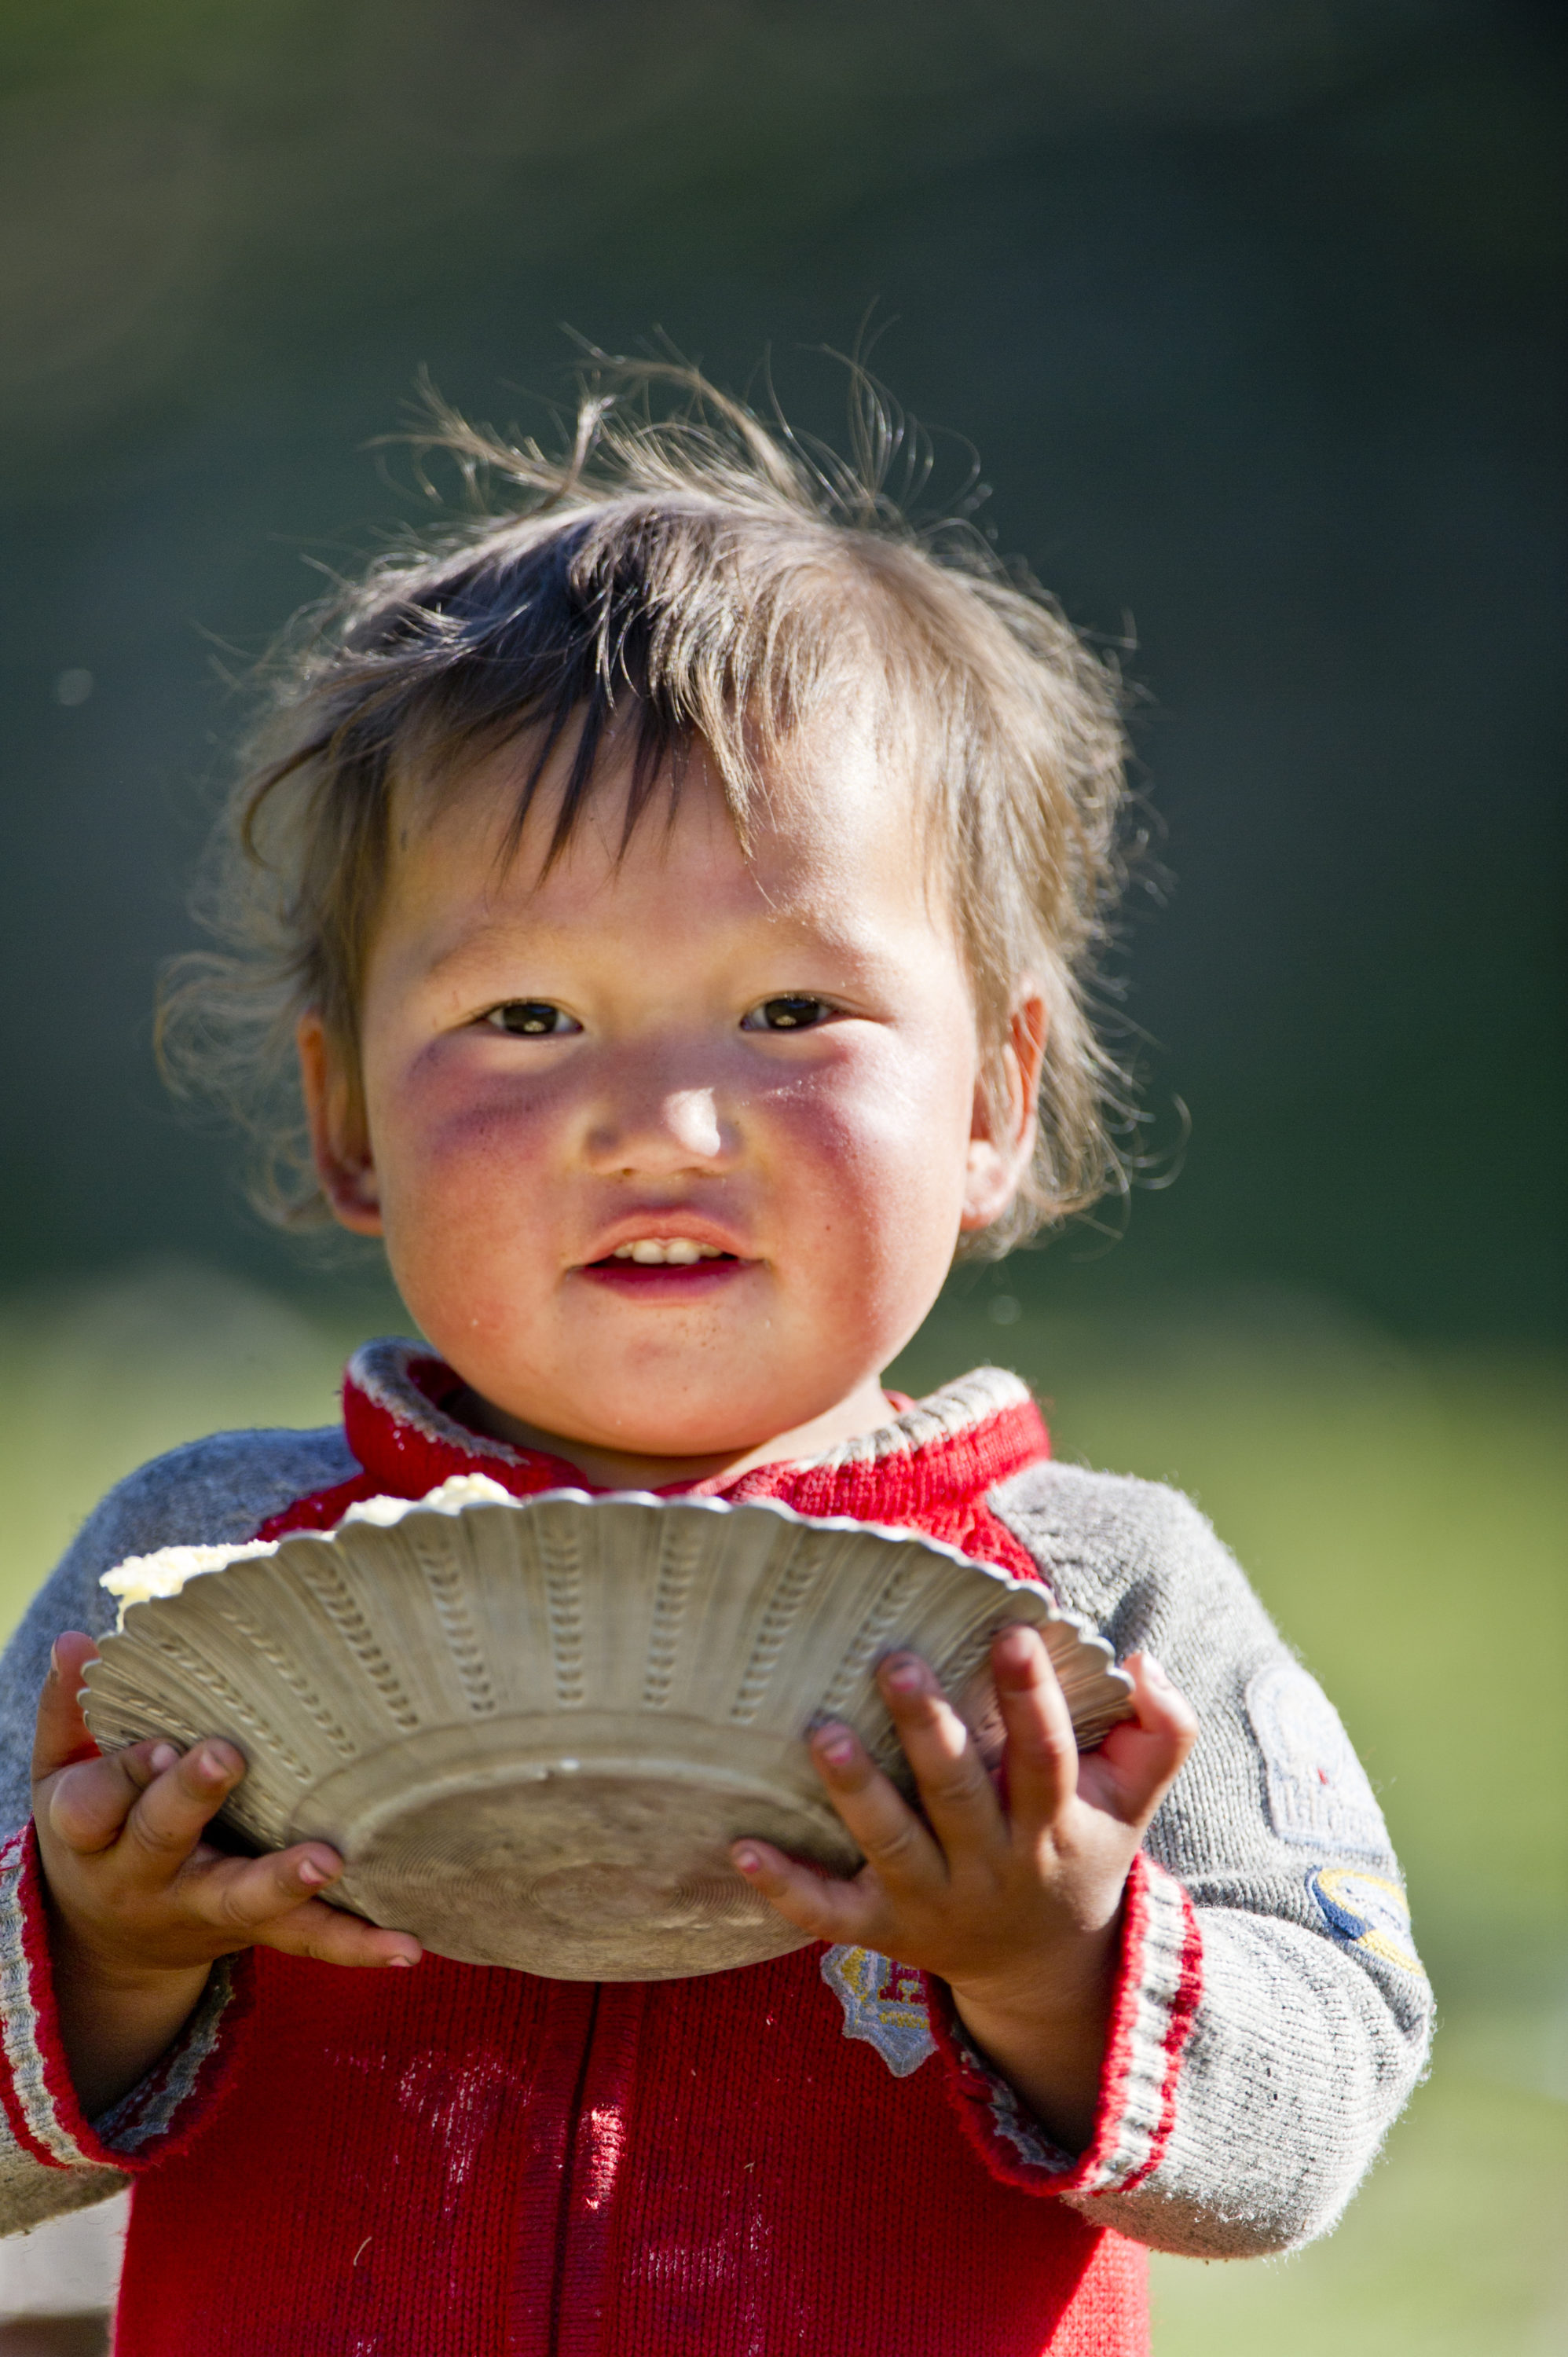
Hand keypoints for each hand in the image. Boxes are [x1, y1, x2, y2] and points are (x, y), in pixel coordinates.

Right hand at [32, 1632, 420, 2117]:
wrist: (110, 1943)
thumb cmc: (100, 1830)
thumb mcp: (62, 1778)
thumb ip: (67, 1712)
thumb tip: (76, 1640)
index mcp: (95, 1834)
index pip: (96, 1803)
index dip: (123, 1773)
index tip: (159, 1743)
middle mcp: (145, 1876)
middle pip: (163, 1840)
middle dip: (191, 1798)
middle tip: (226, 1757)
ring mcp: (203, 1907)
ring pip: (242, 1900)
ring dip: (284, 1882)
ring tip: (327, 1859)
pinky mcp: (253, 1930)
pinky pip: (305, 1941)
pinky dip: (355, 1944)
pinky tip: (406, 1944)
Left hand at [731, 1628, 1195, 2151]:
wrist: (1046, 1968)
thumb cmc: (1082, 1844)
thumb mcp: (1134, 1796)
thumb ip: (1163, 1728)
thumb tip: (1142, 1660)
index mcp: (1053, 1826)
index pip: (1045, 1757)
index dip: (1030, 1699)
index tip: (1010, 1633)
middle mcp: (991, 1868)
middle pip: (959, 1798)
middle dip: (928, 1732)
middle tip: (894, 1662)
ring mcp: (932, 1903)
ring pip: (892, 1848)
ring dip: (856, 1792)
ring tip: (820, 1732)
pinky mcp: (883, 1929)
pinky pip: (830, 1914)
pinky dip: (786, 1887)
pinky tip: (742, 1846)